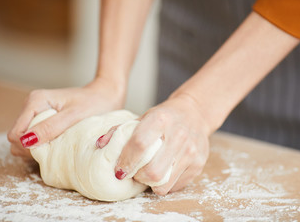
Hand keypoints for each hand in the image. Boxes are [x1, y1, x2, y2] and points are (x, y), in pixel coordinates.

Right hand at [7, 77, 125, 160]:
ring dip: (40, 146)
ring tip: (61, 143)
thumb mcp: (75, 116)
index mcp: (36, 101)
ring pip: (26, 140)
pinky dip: (46, 143)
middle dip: (34, 148)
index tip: (50, 150)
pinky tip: (61, 141)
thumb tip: (27, 141)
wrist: (106, 96)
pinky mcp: (45, 119)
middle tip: (58, 147)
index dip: (28, 147)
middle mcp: (32, 105)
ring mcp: (38, 112)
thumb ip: (51, 127)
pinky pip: (37, 137)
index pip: (16, 134)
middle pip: (18, 138)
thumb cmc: (95, 103)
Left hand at [96, 93, 211, 194]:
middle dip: (138, 177)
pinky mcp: (199, 164)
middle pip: (152, 171)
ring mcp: (191, 151)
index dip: (126, 161)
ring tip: (148, 173)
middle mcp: (179, 135)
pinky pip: (174, 186)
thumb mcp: (143, 117)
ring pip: (163, 182)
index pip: (139, 144)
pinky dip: (164, 184)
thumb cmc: (164, 117)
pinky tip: (163, 171)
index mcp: (161, 119)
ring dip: (150, 183)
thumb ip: (120, 130)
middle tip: (135, 172)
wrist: (194, 113)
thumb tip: (100, 145)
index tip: (119, 170)